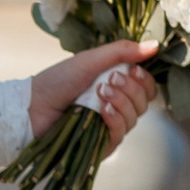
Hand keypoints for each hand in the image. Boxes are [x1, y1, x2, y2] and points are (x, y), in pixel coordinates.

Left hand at [29, 42, 157, 159]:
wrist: (33, 106)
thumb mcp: (90, 59)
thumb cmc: (59, 81)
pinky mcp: (102, 144)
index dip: (144, 80)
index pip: (147, 88)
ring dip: (120, 102)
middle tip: (110, 79)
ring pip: (134, 118)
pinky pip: (120, 133)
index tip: (132, 70)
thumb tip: (155, 45)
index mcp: (116, 86)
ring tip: (100, 91)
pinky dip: (115, 119)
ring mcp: (109, 127)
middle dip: (130, 89)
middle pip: (144, 102)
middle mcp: (116, 107)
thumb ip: (122, 51)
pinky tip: (103, 110)